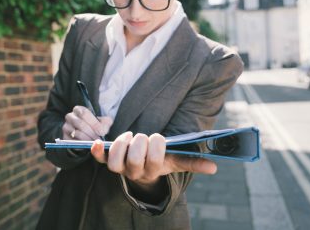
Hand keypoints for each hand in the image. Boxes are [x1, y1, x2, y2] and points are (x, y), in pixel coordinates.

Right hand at [62, 106, 112, 140]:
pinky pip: (73, 141)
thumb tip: (102, 131)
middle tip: (98, 139)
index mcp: (78, 109)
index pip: (84, 113)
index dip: (94, 123)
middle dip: (91, 133)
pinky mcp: (64, 137)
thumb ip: (105, 123)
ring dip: (87, 139)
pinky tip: (87, 144)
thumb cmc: (96, 126)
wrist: (89, 134)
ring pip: (77, 133)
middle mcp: (70, 116)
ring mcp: (66, 127)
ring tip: (94, 142)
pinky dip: (81, 144)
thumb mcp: (104, 122)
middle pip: (80, 124)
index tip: (102, 132)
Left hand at [91, 132, 216, 187]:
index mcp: (153, 172)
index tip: (159, 137)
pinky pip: (99, 159)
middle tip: (143, 136)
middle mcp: (134, 172)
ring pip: (115, 162)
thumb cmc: (161, 161)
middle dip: (139, 143)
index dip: (156, 146)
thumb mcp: (176, 162)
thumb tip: (215, 167)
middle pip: (134, 160)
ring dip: (120, 144)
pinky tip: (96, 142)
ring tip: (128, 136)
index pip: (154, 161)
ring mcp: (120, 167)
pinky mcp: (108, 161)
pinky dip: (95, 151)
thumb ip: (193, 163)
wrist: (142, 170)